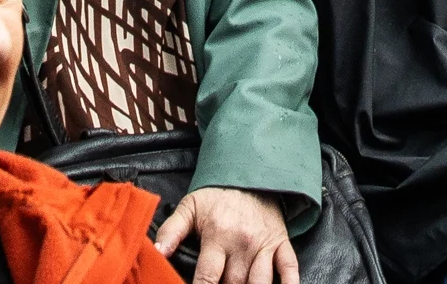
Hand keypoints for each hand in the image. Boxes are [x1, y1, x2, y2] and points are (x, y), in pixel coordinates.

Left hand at [154, 188, 298, 283]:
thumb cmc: (217, 195)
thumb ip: (172, 230)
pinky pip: (290, 270)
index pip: (207, 277)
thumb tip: (156, 252)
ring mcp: (264, 245)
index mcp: (218, 236)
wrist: (250, 172)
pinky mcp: (281, 244)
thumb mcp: (190, 207)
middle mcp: (242, 243)